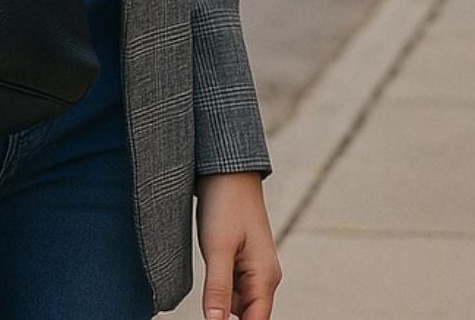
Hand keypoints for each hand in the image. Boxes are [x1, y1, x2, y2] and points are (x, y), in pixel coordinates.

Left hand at [194, 171, 281, 319]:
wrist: (226, 170)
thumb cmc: (225, 204)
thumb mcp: (218, 247)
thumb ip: (218, 288)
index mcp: (265, 278)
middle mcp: (264, 277)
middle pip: (246, 315)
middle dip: (226, 313)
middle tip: (211, 289)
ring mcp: (254, 268)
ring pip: (236, 302)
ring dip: (220, 298)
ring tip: (211, 265)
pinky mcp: (241, 259)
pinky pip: (231, 284)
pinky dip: (219, 284)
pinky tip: (209, 265)